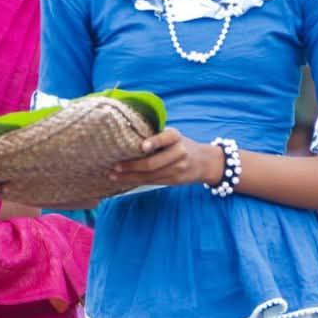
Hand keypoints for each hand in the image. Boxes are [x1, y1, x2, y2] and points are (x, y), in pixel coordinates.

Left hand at [107, 128, 221, 188]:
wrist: (204, 162)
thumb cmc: (180, 144)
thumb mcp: (173, 135)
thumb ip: (156, 135)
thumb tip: (126, 135)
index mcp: (176, 136)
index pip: (166, 138)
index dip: (155, 141)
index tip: (143, 146)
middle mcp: (178, 152)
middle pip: (153, 162)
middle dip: (132, 166)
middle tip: (115, 166)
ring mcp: (177, 169)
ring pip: (150, 176)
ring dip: (129, 177)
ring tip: (112, 176)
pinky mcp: (174, 181)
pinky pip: (152, 182)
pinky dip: (136, 181)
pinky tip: (123, 180)